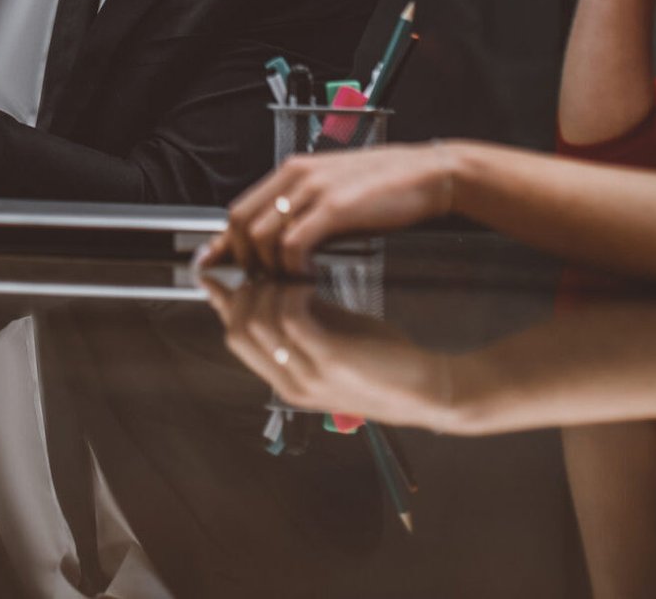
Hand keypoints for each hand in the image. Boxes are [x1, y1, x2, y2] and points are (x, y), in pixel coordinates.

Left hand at [199, 142, 457, 276]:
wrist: (429, 175)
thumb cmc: (386, 189)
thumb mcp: (333, 196)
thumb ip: (301, 213)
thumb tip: (272, 245)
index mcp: (293, 170)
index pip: (239, 208)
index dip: (225, 244)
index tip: (216, 268)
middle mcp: (296, 174)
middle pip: (240, 223)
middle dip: (243, 261)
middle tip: (261, 285)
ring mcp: (314, 188)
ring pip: (261, 235)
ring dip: (268, 268)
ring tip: (288, 283)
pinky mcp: (334, 206)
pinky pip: (293, 243)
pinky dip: (293, 268)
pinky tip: (311, 276)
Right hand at [204, 277, 454, 428]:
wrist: (429, 391)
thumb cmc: (384, 362)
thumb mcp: (334, 338)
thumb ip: (303, 317)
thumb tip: (277, 281)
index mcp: (287, 379)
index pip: (235, 338)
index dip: (226, 298)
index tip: (227, 265)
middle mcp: (289, 382)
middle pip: (236, 330)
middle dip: (244, 290)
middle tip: (267, 264)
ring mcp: (307, 374)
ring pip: (256, 322)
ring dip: (267, 287)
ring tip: (289, 270)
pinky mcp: (330, 360)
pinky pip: (290, 318)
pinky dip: (291, 292)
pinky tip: (307, 281)